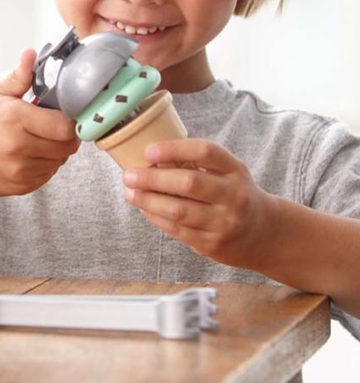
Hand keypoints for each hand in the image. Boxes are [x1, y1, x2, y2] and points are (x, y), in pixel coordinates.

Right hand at [0, 49, 79, 202]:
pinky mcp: (20, 186)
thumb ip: (18, 76)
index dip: (70, 120)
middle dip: (66, 136)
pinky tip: (29, 154)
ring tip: (38, 140)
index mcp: (14, 118)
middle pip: (67, 146)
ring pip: (59, 161)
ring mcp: (19, 170)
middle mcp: (17, 147)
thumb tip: (31, 53)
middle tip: (54, 127)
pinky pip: (48, 175)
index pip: (64, 126)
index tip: (63, 114)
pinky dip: (45, 165)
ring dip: (56, 151)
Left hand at [122, 139, 276, 269]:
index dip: (174, 149)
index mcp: (234, 170)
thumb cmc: (234, 193)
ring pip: (179, 210)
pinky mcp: (213, 244)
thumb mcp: (227, 172)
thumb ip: (197, 163)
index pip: (205, 152)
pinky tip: (144, 208)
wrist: (265, 233)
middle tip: (129, 175)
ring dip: (148, 201)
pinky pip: (177, 230)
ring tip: (129, 192)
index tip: (148, 151)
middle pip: (188, 183)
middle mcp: (233, 195)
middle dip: (152, 178)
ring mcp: (224, 222)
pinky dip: (155, 217)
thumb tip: (148, 157)